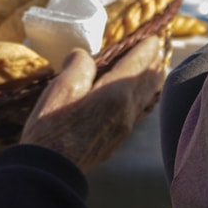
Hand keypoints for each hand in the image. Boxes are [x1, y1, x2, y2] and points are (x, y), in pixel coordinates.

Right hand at [20, 35, 166, 171]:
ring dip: (149, 82)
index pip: (137, 64)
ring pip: (145, 100)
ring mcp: (123, 129)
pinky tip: (136, 101)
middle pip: (147, 83)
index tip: (153, 38)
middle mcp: (127, 111)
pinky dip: (141, 98)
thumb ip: (78, 65)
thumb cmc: (53, 126)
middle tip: (156, 51)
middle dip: (153, 64)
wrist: (51, 169)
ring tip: (152, 72)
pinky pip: (137, 113)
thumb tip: (83, 56)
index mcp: (115, 94)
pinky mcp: (115, 141)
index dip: (146, 49)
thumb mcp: (62, 87)